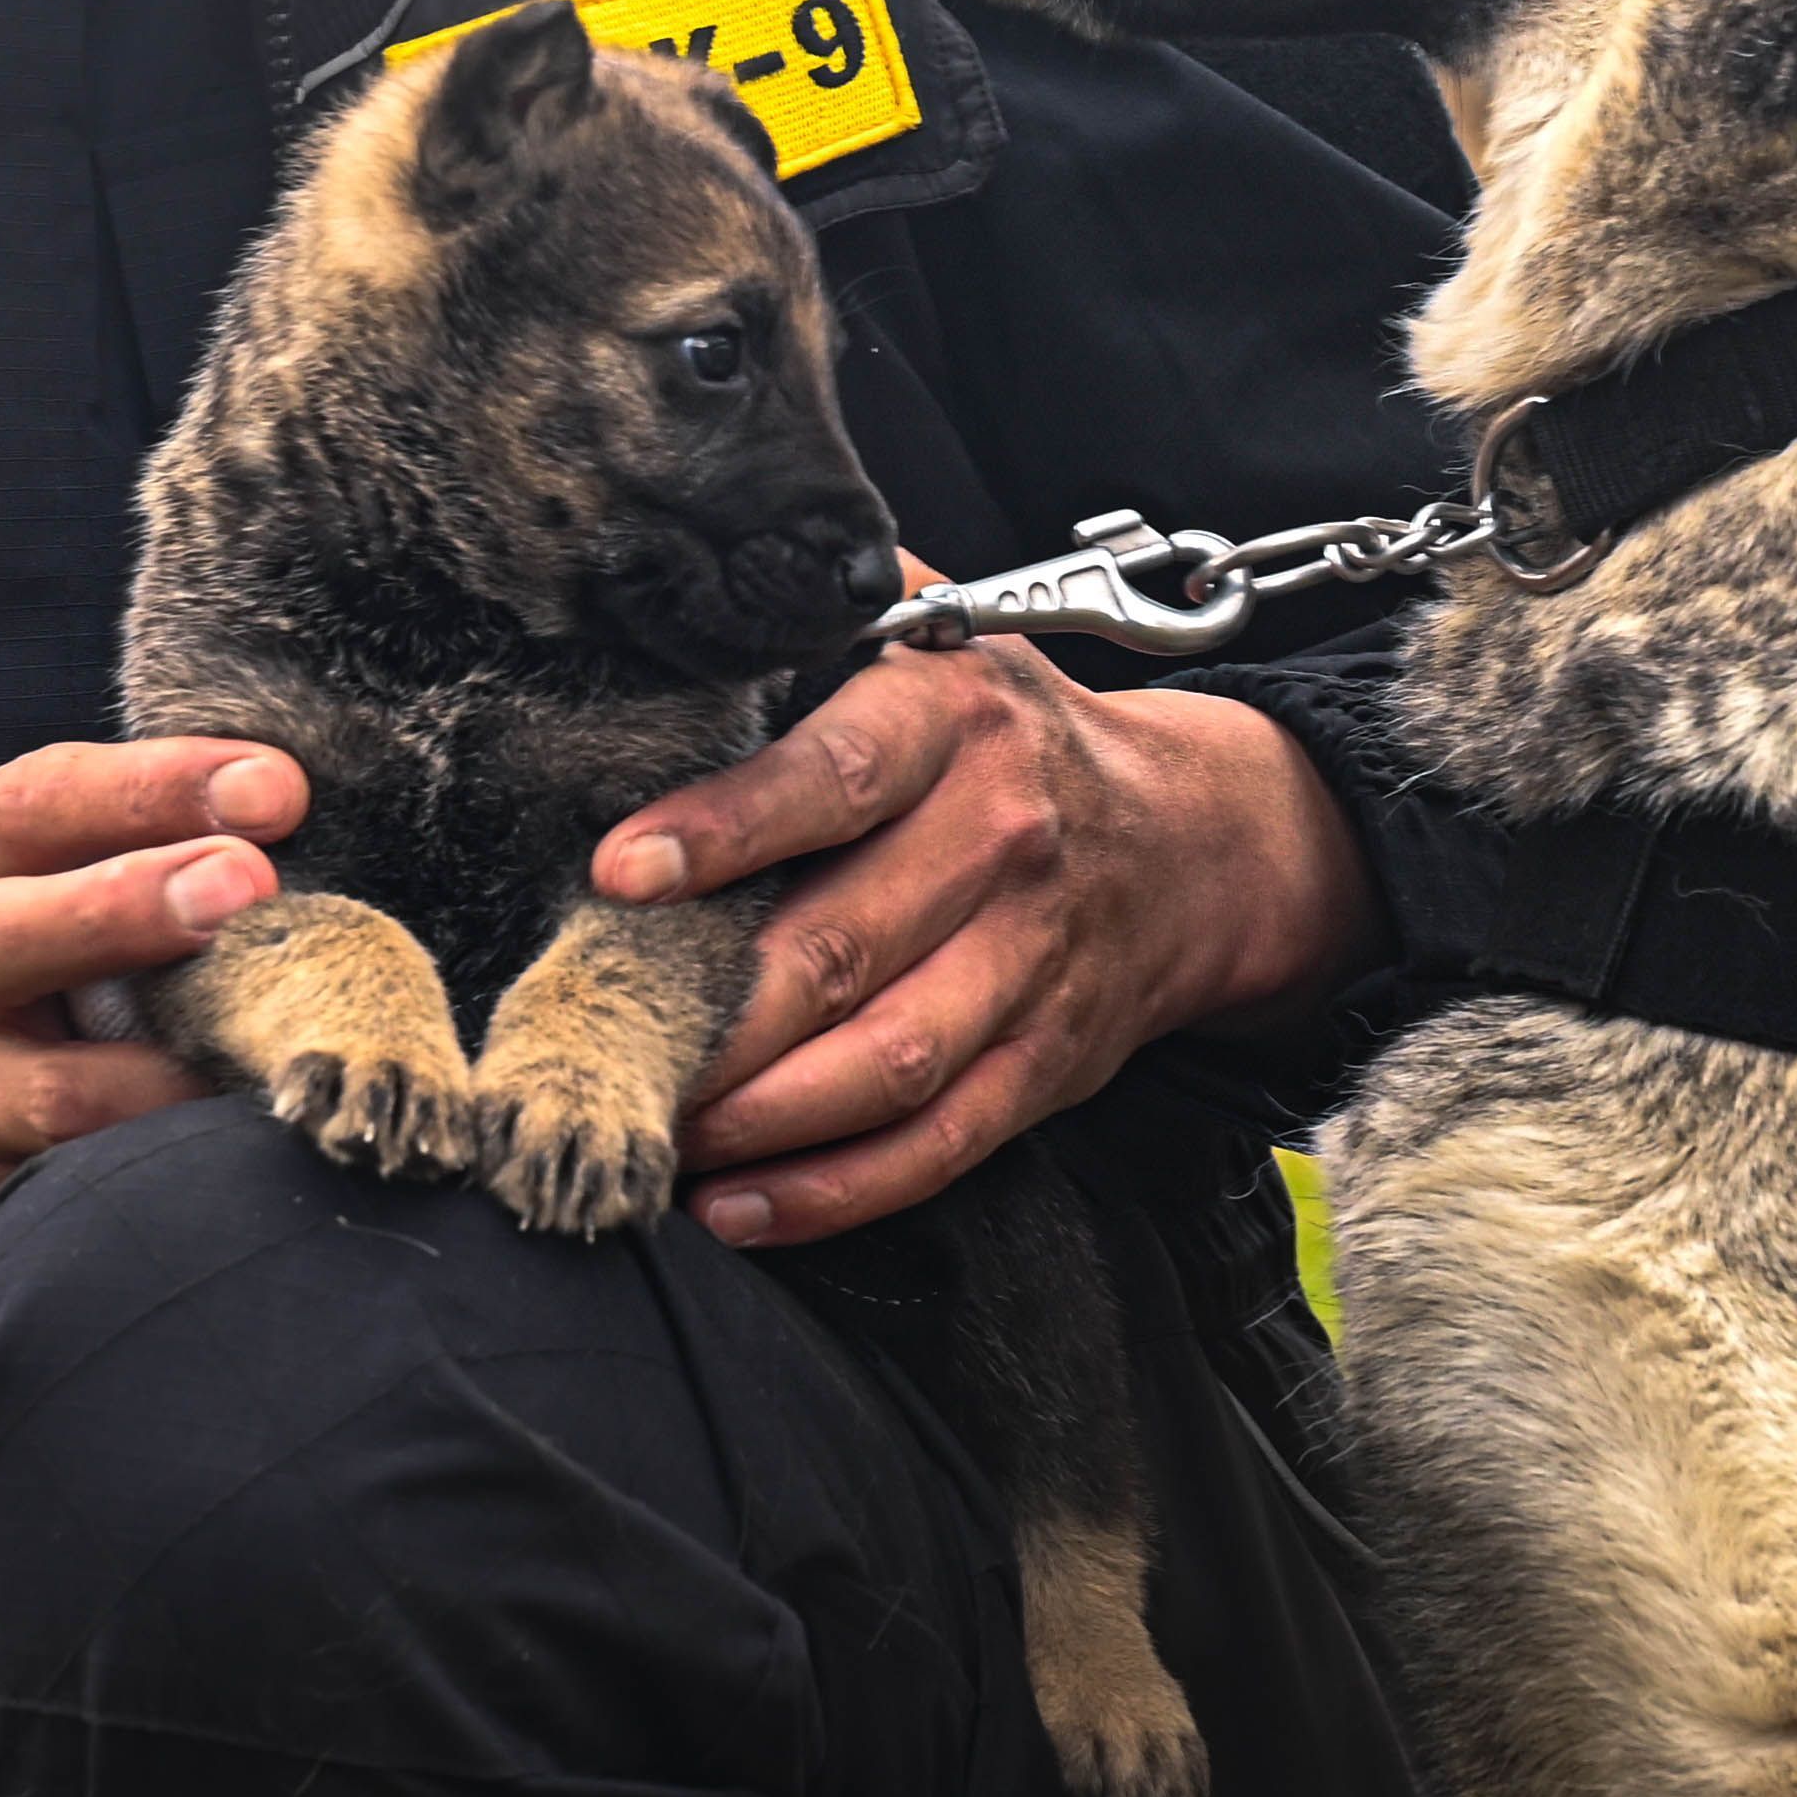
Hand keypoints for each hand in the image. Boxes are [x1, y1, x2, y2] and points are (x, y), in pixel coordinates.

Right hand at [0, 738, 300, 1418]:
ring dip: (158, 1068)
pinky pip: (73, 1188)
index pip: (49, 797)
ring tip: (250, 1046)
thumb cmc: (74, 974)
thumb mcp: (96, 884)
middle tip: (247, 883)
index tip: (276, 789)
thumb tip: (301, 808)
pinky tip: (224, 1148)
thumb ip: (178, 844)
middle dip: (130, 902)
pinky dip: (155, 1165)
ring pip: (45, 1087)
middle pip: (7, 928)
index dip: (157, 786)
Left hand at [588, 645, 1377, 1247]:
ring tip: (660, 1133)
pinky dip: (833, 1190)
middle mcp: (1003, 837)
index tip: (618, 872)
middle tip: (604, 1046)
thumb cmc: (1008, 732)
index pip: (835, 772)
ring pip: (890, 1062)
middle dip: (712, 1016)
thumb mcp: (938, 635)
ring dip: (760, 1119)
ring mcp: (1034, 960)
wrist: (1193, 838)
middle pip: (844, 947)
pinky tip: (739, 1205)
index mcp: (956, 717)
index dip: (725, 826)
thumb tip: (675, 591)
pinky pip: (938, 1144)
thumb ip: (818, 618)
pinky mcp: (1049, 1061)